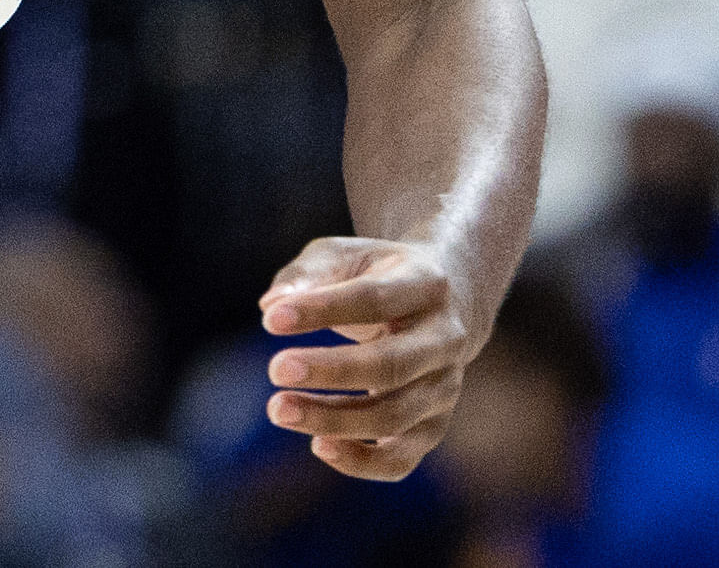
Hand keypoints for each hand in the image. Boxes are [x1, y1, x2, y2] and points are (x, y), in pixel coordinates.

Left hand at [257, 235, 475, 478]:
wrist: (448, 300)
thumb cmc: (380, 274)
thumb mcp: (348, 255)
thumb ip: (308, 274)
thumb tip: (271, 305)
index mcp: (425, 284)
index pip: (373, 298)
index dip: (322, 309)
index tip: (271, 319)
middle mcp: (445, 339)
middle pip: (392, 365)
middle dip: (331, 371)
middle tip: (275, 368)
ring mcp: (444, 387)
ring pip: (393, 416)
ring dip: (332, 419)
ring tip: (279, 409)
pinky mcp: (433, 425)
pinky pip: (401, 459)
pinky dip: (360, 462)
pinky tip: (318, 445)